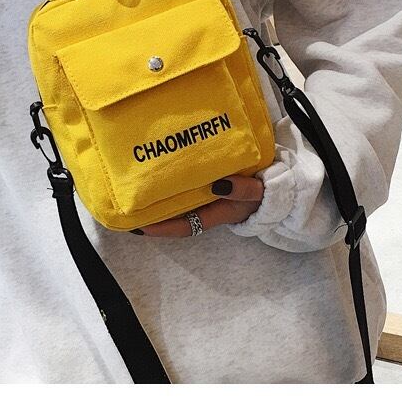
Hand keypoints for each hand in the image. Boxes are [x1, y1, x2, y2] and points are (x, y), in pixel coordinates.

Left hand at [134, 175, 263, 237]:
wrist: (275, 189)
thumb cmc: (263, 194)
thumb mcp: (255, 192)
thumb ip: (241, 190)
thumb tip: (218, 185)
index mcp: (214, 215)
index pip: (182, 226)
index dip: (161, 228)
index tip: (139, 225)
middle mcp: (204, 209)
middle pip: (173, 216)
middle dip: (151, 215)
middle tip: (126, 208)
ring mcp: (203, 199)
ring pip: (176, 202)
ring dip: (157, 200)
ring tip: (134, 189)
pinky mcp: (205, 186)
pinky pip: (183, 188)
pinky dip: (170, 185)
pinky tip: (157, 174)